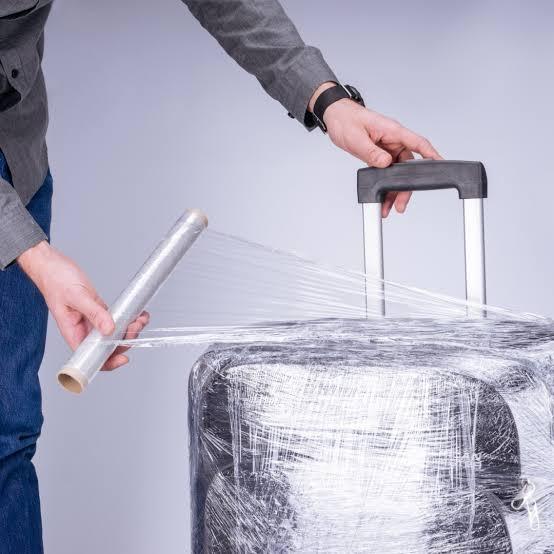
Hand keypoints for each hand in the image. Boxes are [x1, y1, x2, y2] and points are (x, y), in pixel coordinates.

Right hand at [18, 241, 148, 370]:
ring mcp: (93, 321)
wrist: (52, 264)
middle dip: (125, 341)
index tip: (123, 357)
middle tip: (136, 327)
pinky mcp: (99, 310)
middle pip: (108, 346)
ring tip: (141, 319)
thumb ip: (94, 313)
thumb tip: (110, 330)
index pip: (91, 356)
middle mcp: (84, 331)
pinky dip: (129, 318)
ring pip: (115, 333)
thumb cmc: (56, 280)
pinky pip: (117, 319)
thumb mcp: (77, 296)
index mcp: (73, 333)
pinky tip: (139, 313)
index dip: (107, 361)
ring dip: (130, 329)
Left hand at [309, 82, 441, 216]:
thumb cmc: (346, 121)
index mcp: (392, 131)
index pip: (418, 143)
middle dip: (406, 186)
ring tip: (389, 207)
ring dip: (394, 190)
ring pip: (397, 172)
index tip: (441, 165)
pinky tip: (383, 198)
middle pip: (408, 165)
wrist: (335, 117)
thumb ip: (372, 152)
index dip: (431, 155)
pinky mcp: (379, 154)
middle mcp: (393, 140)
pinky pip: (386, 172)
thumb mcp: (357, 138)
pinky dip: (385, 186)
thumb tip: (386, 163)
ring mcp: (387, 147)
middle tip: (402, 204)